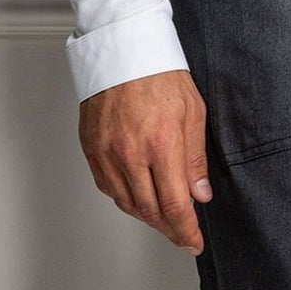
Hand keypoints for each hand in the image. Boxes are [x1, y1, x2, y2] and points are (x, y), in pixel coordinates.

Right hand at [78, 69, 212, 255]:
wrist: (122, 48)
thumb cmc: (159, 72)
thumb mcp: (193, 111)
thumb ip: (195, 158)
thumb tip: (200, 194)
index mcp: (161, 144)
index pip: (175, 206)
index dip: (186, 231)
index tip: (194, 241)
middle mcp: (130, 154)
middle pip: (150, 211)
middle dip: (169, 229)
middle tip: (182, 234)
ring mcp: (106, 153)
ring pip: (127, 203)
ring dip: (147, 217)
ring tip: (163, 218)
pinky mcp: (90, 148)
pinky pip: (108, 187)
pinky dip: (125, 198)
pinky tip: (138, 196)